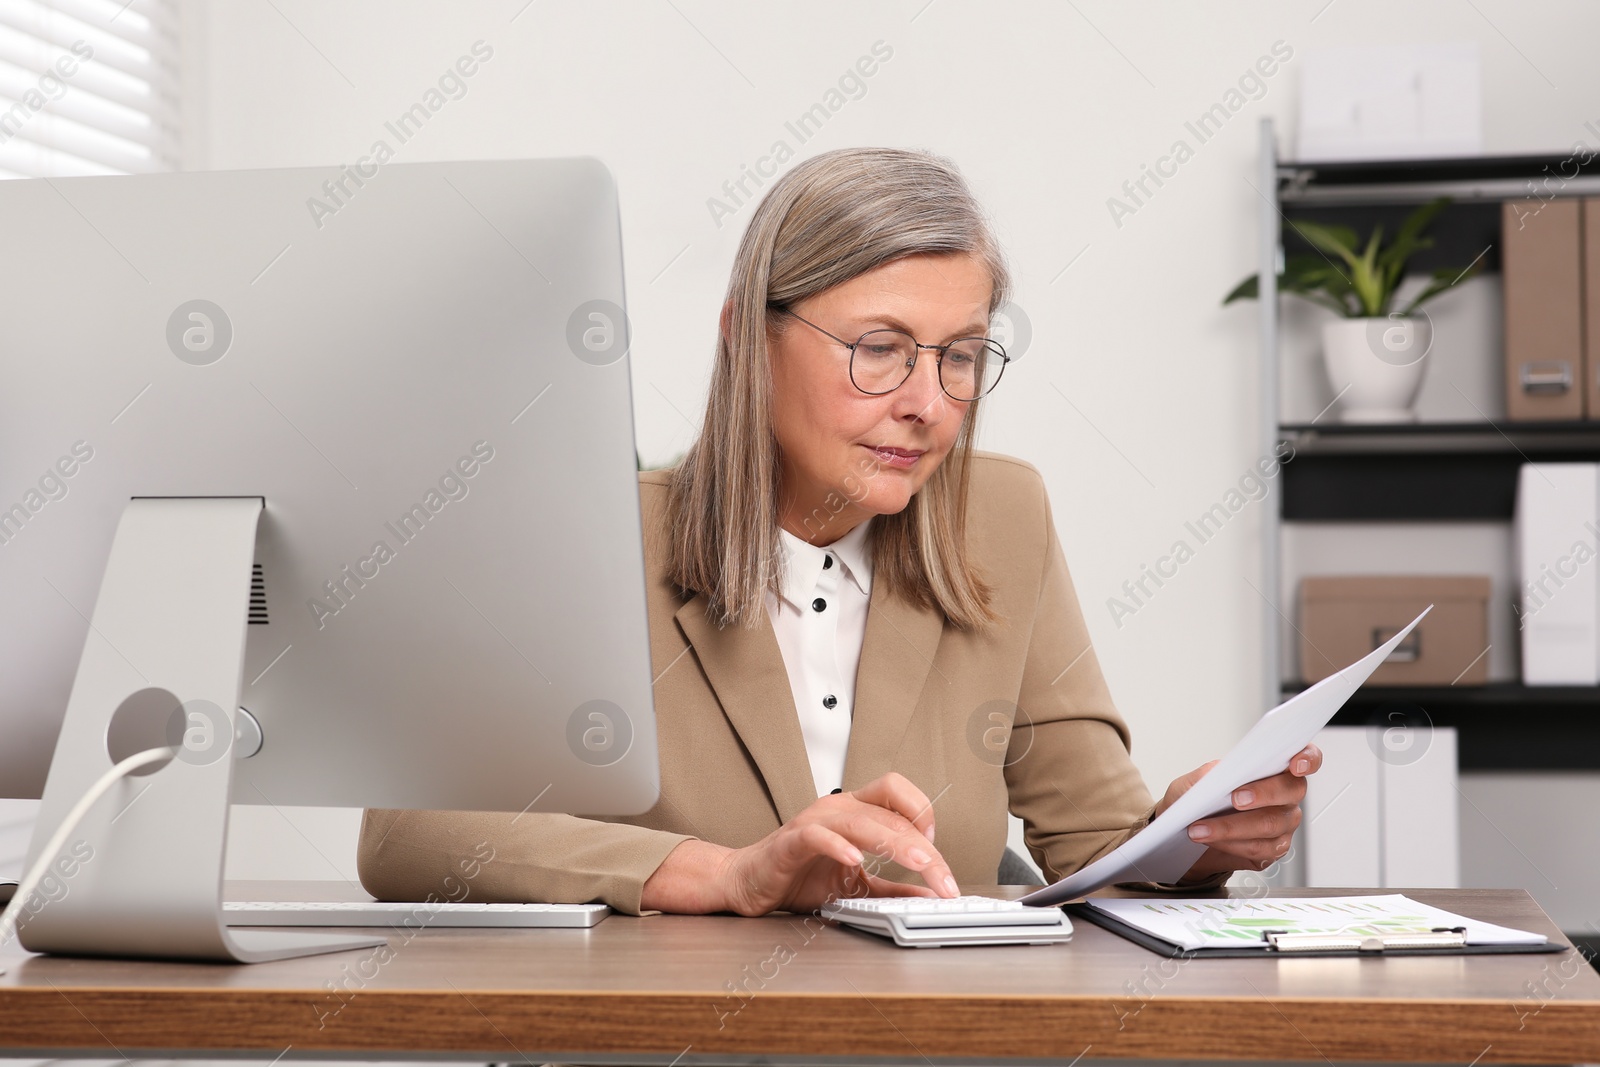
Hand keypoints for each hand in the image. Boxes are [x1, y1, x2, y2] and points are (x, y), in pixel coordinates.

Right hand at [641, 772, 958, 915]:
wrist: (747, 883)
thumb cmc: (797, 877)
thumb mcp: (856, 887)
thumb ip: (892, 889)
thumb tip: (930, 895)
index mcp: (854, 811)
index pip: (897, 792)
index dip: (922, 812)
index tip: (935, 850)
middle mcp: (836, 808)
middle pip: (890, 813)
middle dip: (922, 846)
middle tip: (943, 877)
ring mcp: (813, 821)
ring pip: (861, 820)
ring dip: (894, 842)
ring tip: (919, 862)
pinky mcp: (791, 841)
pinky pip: (817, 836)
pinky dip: (837, 846)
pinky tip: (855, 862)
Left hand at [1155, 743, 1321, 883]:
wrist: (1190, 832)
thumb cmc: (1199, 801)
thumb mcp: (1192, 783)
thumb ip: (1205, 775)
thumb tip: (1216, 772)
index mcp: (1275, 769)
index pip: (1306, 757)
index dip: (1307, 759)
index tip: (1295, 764)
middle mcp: (1286, 796)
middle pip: (1290, 791)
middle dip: (1262, 793)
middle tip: (1234, 798)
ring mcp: (1284, 824)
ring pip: (1271, 824)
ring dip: (1231, 827)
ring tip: (1200, 828)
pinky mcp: (1273, 849)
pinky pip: (1260, 849)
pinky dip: (1231, 844)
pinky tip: (1211, 840)